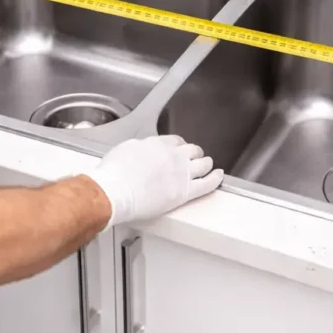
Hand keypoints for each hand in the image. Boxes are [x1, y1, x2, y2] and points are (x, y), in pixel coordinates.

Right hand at [86, 135, 224, 227]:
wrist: (115, 191)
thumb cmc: (113, 174)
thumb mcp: (123, 150)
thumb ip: (138, 149)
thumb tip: (140, 152)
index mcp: (156, 143)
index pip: (175, 141)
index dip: (179, 146)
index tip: (178, 150)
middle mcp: (172, 155)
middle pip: (192, 150)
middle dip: (194, 154)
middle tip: (193, 159)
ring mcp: (181, 172)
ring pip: (203, 163)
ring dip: (206, 163)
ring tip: (207, 166)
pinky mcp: (185, 191)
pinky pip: (208, 183)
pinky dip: (216, 178)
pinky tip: (219, 176)